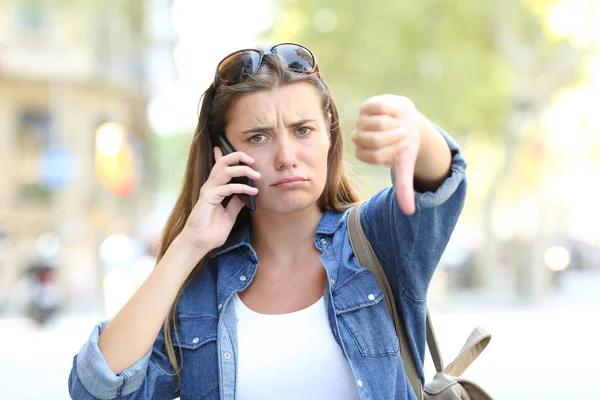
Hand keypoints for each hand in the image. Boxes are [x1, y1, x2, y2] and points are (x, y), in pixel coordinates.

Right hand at [179, 147, 260, 251]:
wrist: (199, 243)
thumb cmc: (211, 232)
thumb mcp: (229, 216)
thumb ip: (236, 204)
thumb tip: (245, 195)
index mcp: (215, 189)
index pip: (221, 167)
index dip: (228, 156)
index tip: (244, 155)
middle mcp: (211, 186)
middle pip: (223, 163)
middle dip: (238, 157)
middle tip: (253, 161)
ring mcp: (208, 191)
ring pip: (225, 170)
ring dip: (243, 170)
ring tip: (257, 176)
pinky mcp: (208, 198)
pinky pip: (227, 188)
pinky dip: (241, 188)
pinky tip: (252, 192)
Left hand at [352, 95, 420, 214]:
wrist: (407, 121)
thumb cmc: (404, 145)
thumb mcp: (404, 166)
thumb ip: (404, 187)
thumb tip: (410, 212)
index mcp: (364, 153)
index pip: (375, 155)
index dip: (393, 150)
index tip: (404, 146)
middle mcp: (358, 138)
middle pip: (374, 139)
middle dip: (394, 137)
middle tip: (404, 133)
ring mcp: (361, 121)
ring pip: (376, 123)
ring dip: (394, 124)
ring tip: (400, 123)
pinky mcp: (367, 106)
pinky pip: (378, 106)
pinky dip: (391, 110)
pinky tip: (395, 112)